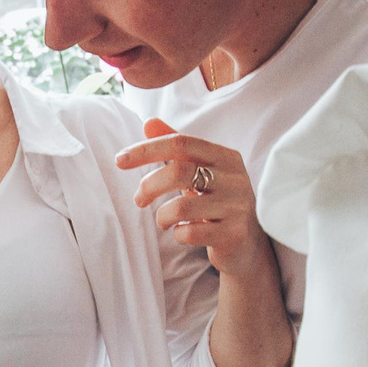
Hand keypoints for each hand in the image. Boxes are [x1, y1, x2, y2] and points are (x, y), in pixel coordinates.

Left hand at [118, 118, 276, 280]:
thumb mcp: (201, 170)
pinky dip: (177, 234)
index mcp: (226, 157)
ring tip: (163, 220)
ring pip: (181, 207)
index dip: (147, 149)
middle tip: (138, 199)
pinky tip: (181, 233)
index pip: (181, 142)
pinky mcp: (233, 234)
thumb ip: (177, 146)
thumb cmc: (218, 201)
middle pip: (179, 172)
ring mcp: (236, 207)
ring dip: (162, 216)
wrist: (247, 243)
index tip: (120, 160)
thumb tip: (148, 122)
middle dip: (149, 186)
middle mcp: (235, 179)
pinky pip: (190, 233)